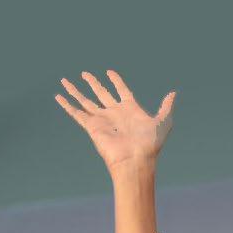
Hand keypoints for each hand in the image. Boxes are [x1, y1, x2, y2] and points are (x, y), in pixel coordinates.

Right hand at [55, 70, 174, 174]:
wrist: (135, 160)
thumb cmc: (150, 143)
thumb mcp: (163, 122)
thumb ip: (166, 107)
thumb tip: (174, 93)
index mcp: (131, 110)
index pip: (122, 91)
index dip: (116, 81)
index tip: (110, 72)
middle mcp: (115, 113)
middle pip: (101, 93)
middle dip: (94, 83)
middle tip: (85, 73)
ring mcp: (102, 119)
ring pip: (86, 101)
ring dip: (75, 90)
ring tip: (65, 80)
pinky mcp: (91, 126)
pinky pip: (76, 113)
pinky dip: (67, 105)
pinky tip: (58, 97)